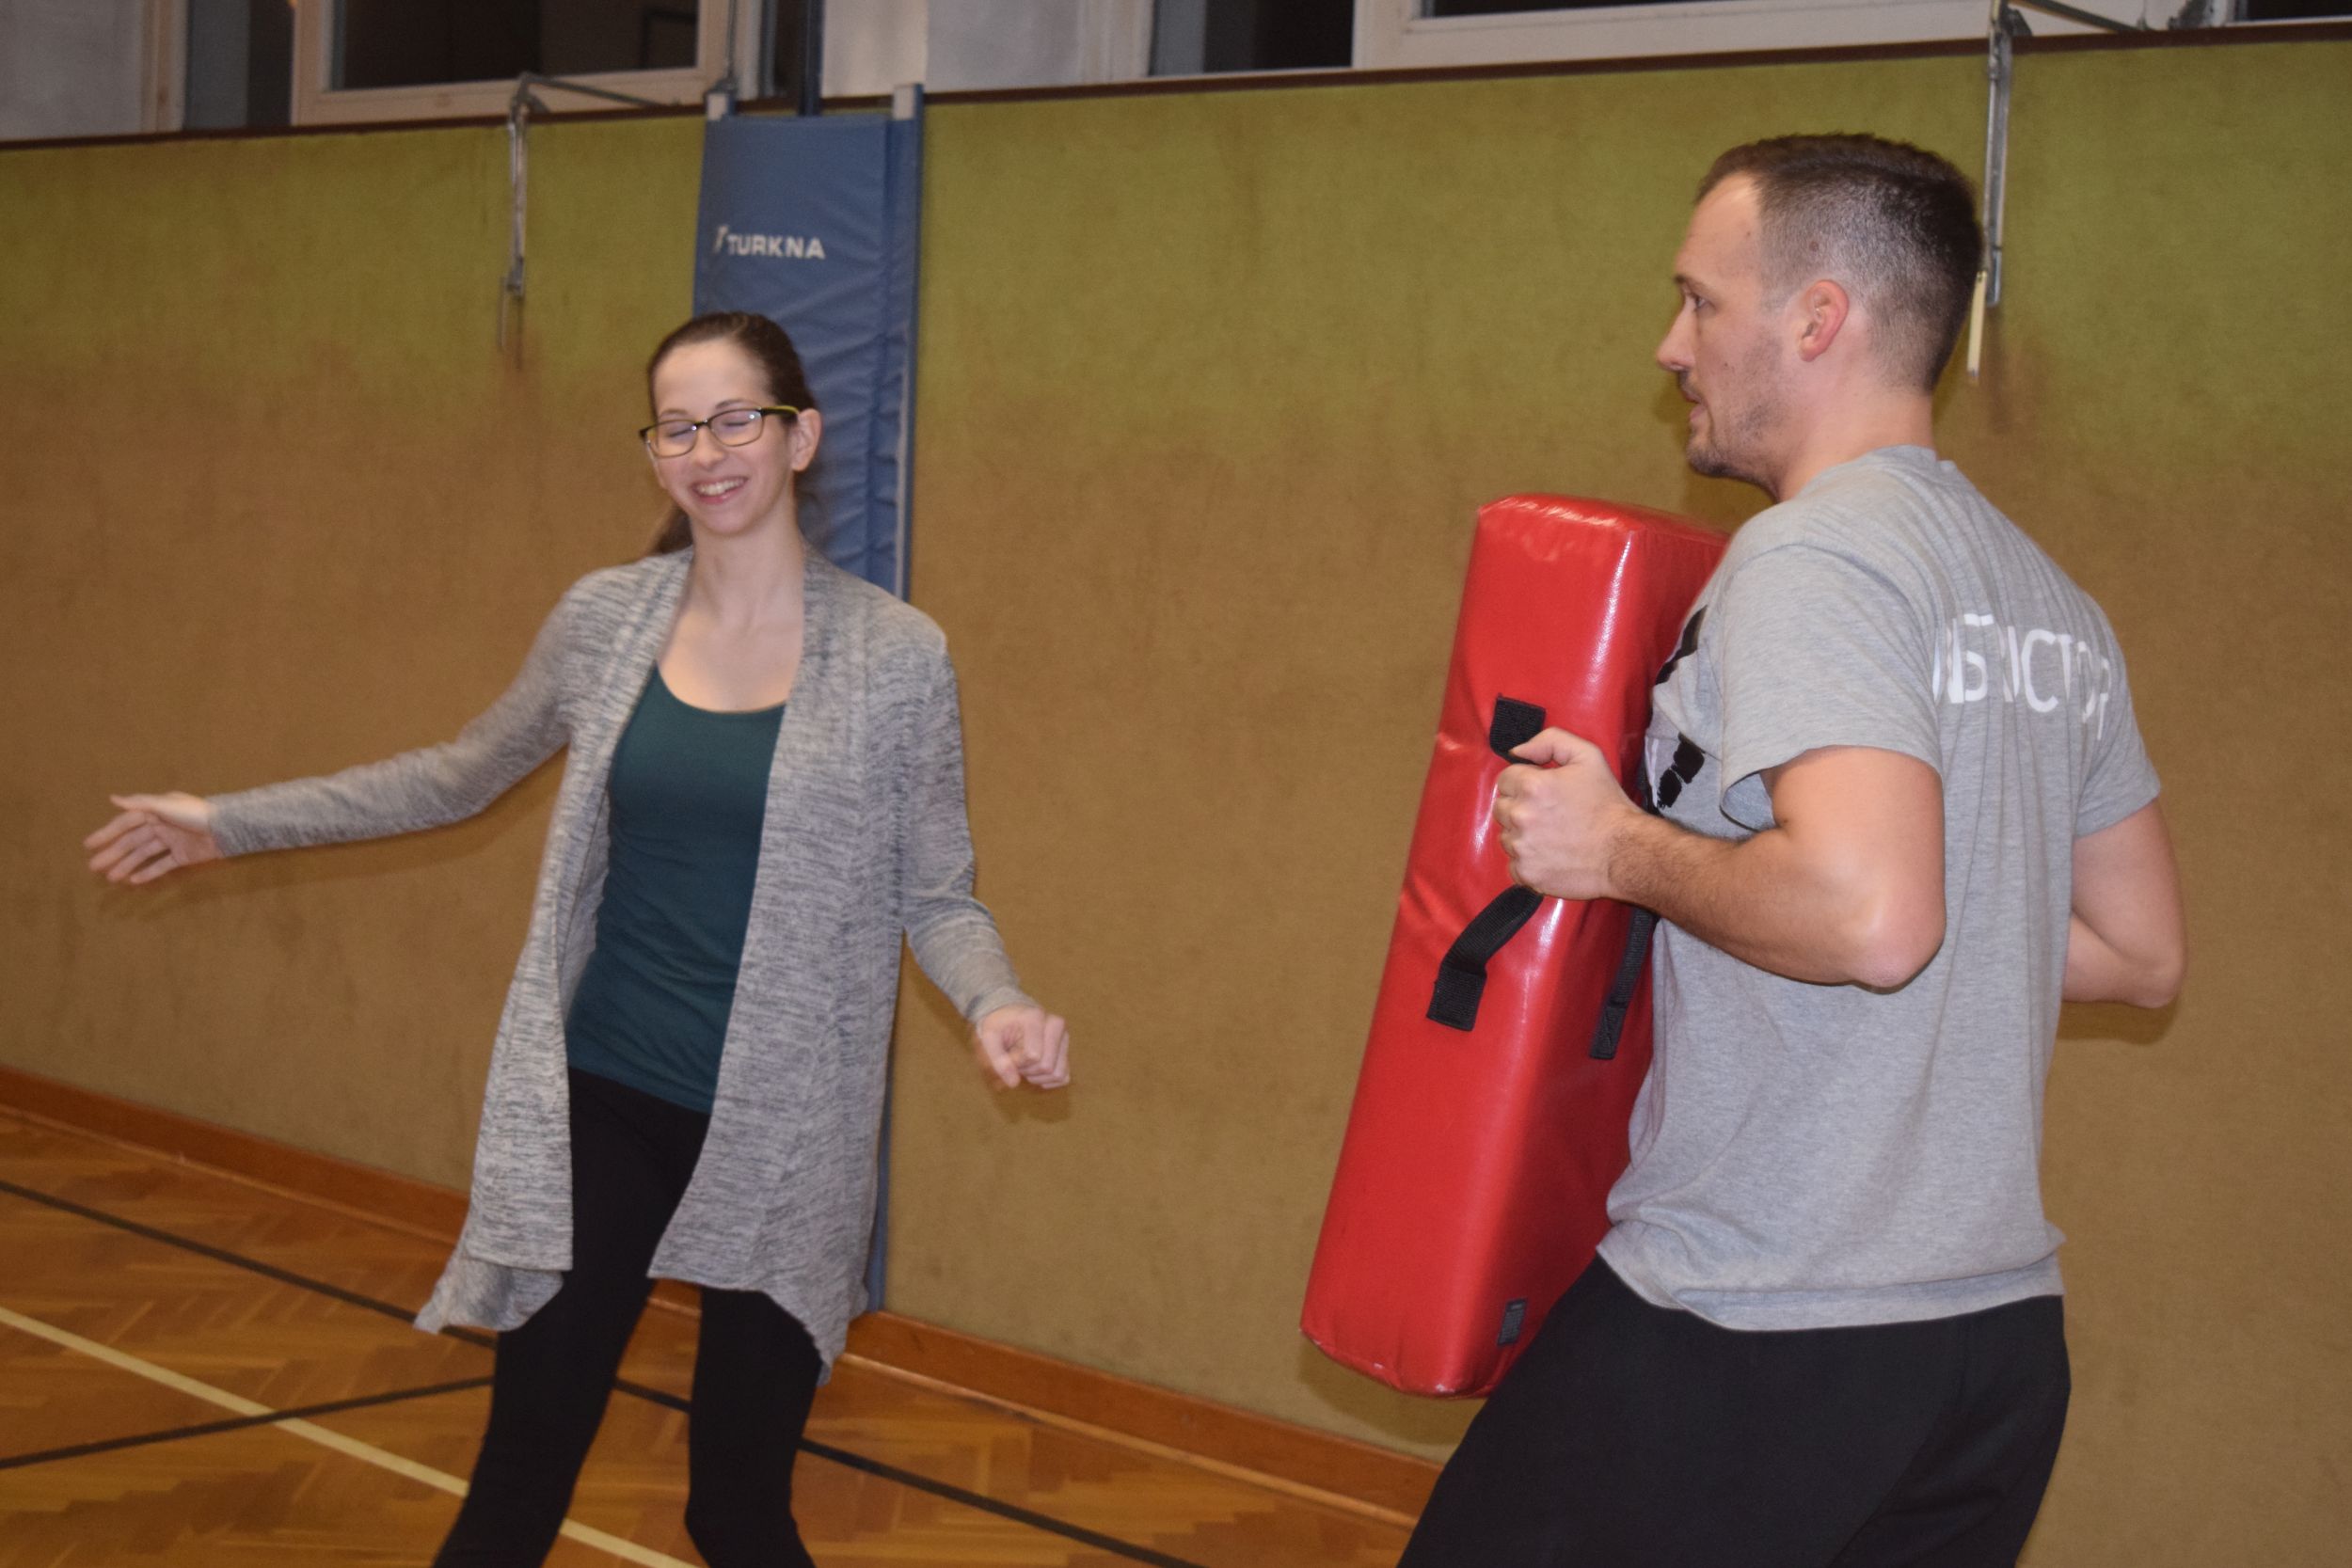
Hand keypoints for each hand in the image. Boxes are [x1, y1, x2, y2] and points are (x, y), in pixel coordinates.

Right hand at [84, 793, 221, 884]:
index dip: (107, 833)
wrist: (227, 829)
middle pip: (132, 841)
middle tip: (93, 867)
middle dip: (113, 854)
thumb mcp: (166, 805)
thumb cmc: (196, 814)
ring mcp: (171, 842)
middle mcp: (161, 826)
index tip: (89, 845)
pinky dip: (148, 872)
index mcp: (155, 812)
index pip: (125, 824)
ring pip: (143, 855)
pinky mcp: (183, 856)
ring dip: (126, 865)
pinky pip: (162, 865)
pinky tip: (134, 881)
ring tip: (110, 878)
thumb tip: (112, 798)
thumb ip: (140, 803)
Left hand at [972, 1004, 1070, 1091]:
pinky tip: (1033, 1071)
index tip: (1007, 1052)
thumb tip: (1013, 1084)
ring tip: (1024, 1062)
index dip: (1016, 1062)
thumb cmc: (998, 1027)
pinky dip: (1047, 1081)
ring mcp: (1064, 1038)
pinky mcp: (1066, 1051)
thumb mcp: (988, 1038)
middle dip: (1026, 1069)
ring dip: (1036, 1076)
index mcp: (1036, 1017)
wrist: (1008, 1017)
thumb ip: (997, 1060)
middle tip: (1015, 1057)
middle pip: (1046, 1066)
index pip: (1033, 1055)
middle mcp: (1056, 1025)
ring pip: (1056, 1073)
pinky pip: (1063, 1077)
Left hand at [1491, 728, 1638, 901]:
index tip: (1543, 793)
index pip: (1505, 780)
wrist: (1624, 852)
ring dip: (1522, 835)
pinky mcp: (1526, 873)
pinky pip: (1513, 864)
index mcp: (1532, 786)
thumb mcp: (1588, 756)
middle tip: (1549, 814)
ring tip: (1552, 836)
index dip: (1525, 783)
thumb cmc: (1608, 805)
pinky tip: (1550, 855)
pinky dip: (1527, 861)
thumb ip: (1550, 741)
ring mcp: (1521, 847)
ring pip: (1506, 836)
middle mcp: (1521, 817)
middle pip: (1502, 808)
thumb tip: (1518, 751)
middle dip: (1521, 808)